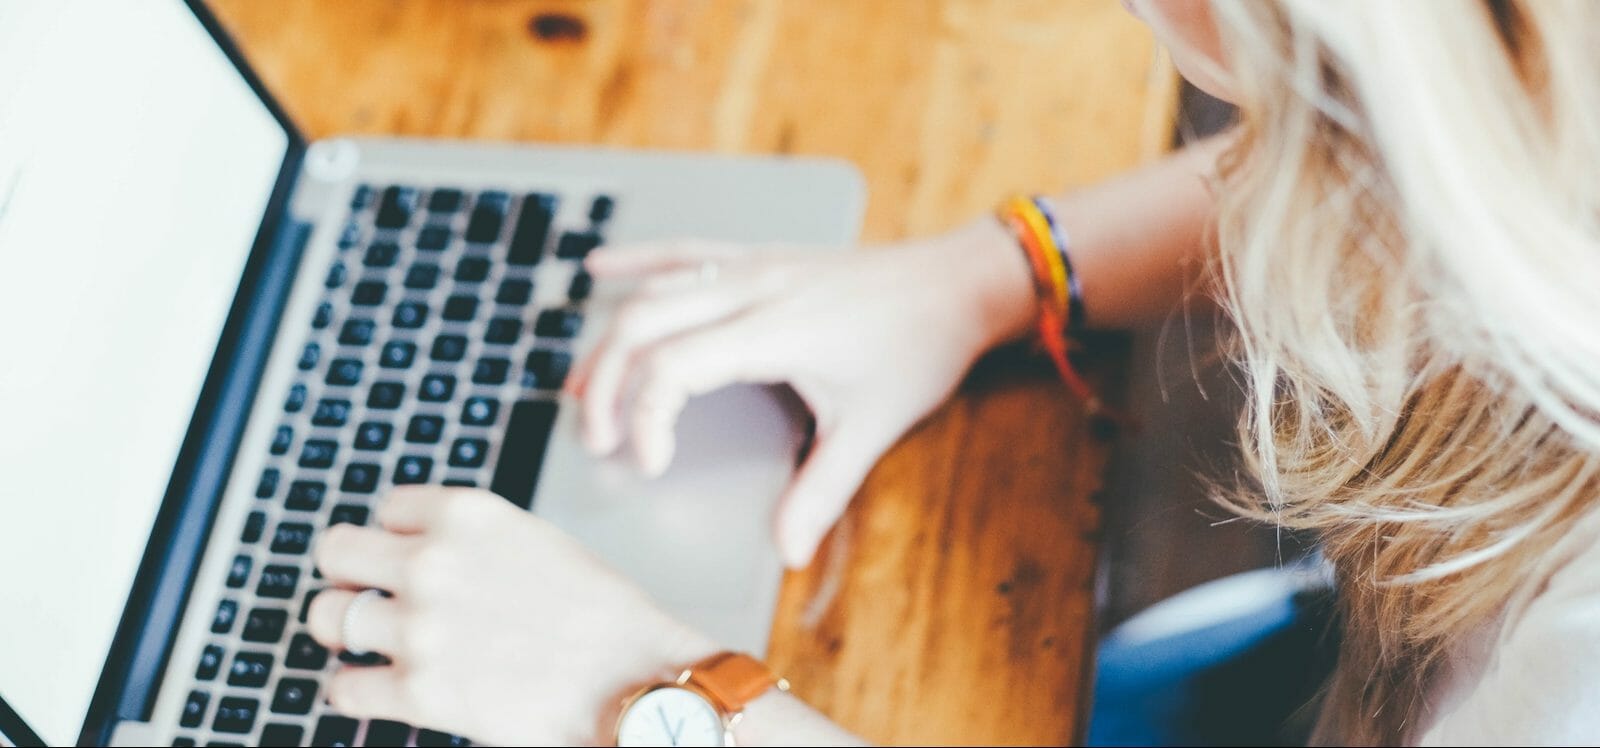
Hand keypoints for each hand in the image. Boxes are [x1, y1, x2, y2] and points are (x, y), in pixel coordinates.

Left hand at [307, 487, 717, 745]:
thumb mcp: (535, 542)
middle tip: (369, 596)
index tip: (408, 559)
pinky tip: (386, 689)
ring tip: (376, 644)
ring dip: (347, 631)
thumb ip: (473, 541)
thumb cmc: (602, 616)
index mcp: (465, 515)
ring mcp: (419, 629)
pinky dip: (357, 691)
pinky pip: (342, 688)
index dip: (397, 538)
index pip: (385, 509)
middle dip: (351, 575)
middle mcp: (432, 563)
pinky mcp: (418, 693)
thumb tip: (424, 552)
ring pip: (327, 617)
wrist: (636, 679)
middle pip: (335, 552)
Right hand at [569, 221, 1033, 567]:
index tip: (651, 466)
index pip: (672, 367)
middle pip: (643, 325)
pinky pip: (686, 251)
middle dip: (605, 384)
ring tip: (580, 389)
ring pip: (655, 291)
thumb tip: (787, 550)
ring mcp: (754, 266)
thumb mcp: (873, 426)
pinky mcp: (762, 257)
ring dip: (610, 339)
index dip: (646, 419)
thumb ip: (822, 491)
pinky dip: (639, 261)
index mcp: (773, 330)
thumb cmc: (919, 347)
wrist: (958, 282)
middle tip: (598, 441)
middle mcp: (752, 289)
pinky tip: (601, 269)